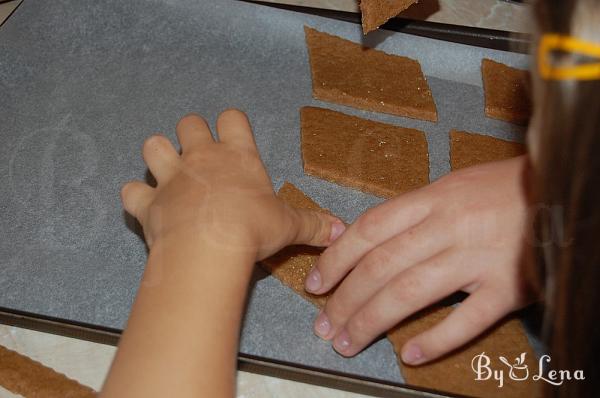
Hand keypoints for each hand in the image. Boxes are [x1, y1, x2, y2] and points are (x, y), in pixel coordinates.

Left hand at [121, 109, 343, 258]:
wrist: (209, 249)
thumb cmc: (253, 230)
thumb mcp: (289, 226)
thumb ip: (314, 224)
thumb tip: (342, 229)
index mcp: (237, 156)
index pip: (232, 118)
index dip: (231, 123)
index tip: (233, 136)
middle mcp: (201, 158)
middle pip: (189, 123)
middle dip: (191, 133)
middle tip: (201, 156)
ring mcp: (170, 178)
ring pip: (152, 146)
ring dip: (157, 155)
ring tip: (167, 172)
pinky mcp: (148, 203)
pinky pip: (130, 191)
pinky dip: (135, 197)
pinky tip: (143, 205)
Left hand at [305, 156, 534, 364]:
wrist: (562, 190)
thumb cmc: (503, 188)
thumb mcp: (453, 186)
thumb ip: (413, 212)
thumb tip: (368, 238)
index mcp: (433, 200)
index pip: (370, 230)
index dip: (336, 258)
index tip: (315, 283)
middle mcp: (449, 228)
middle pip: (382, 266)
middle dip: (346, 299)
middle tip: (324, 325)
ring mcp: (478, 259)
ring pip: (411, 293)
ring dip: (372, 321)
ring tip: (347, 342)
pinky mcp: (507, 288)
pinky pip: (467, 320)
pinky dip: (436, 341)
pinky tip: (410, 356)